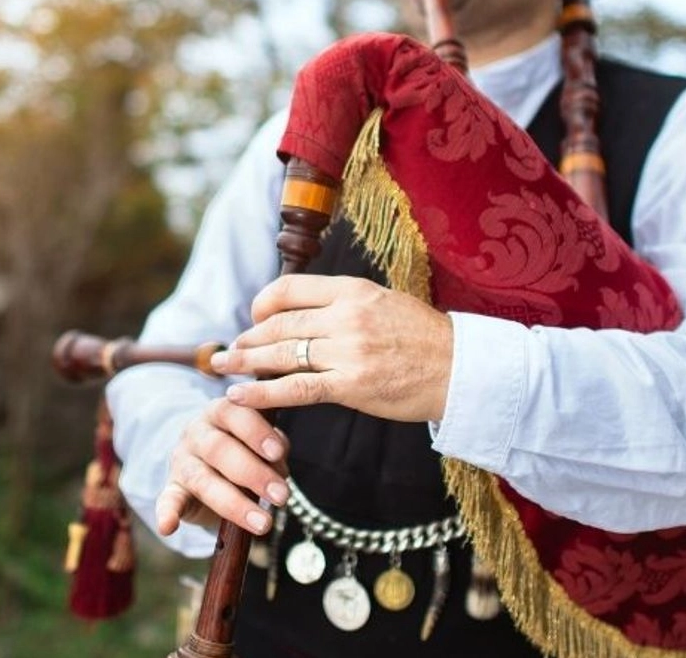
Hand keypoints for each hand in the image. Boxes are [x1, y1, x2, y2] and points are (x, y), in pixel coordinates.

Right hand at [155, 398, 289, 536]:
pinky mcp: (172, 488)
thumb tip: (280, 467)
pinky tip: (168, 526)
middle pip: (219, 449)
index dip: (256, 432)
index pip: (235, 414)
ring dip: (235, 504)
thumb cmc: (245, 447)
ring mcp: (182, 461)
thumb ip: (273, 448)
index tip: (278, 453)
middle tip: (281, 496)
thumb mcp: (261, 441)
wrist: (207, 459)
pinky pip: (167, 500)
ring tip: (263, 524)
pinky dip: (166, 513)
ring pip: (202, 479)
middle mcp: (197, 432)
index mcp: (222, 412)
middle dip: (253, 474)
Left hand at [210, 275, 453, 421]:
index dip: (263, 302)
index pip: (291, 288)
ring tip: (224, 367)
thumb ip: (348, 304)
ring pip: (281, 355)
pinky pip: (295, 389)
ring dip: (246, 363)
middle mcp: (347, 316)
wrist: (461, 369)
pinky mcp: (351, 386)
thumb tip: (309, 311)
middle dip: (249, 337)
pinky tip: (238, 397)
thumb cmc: (426, 339)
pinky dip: (261, 394)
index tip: (254, 316)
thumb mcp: (387, 303)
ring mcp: (348, 351)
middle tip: (231, 349)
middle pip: (280, 324)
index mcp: (355, 291)